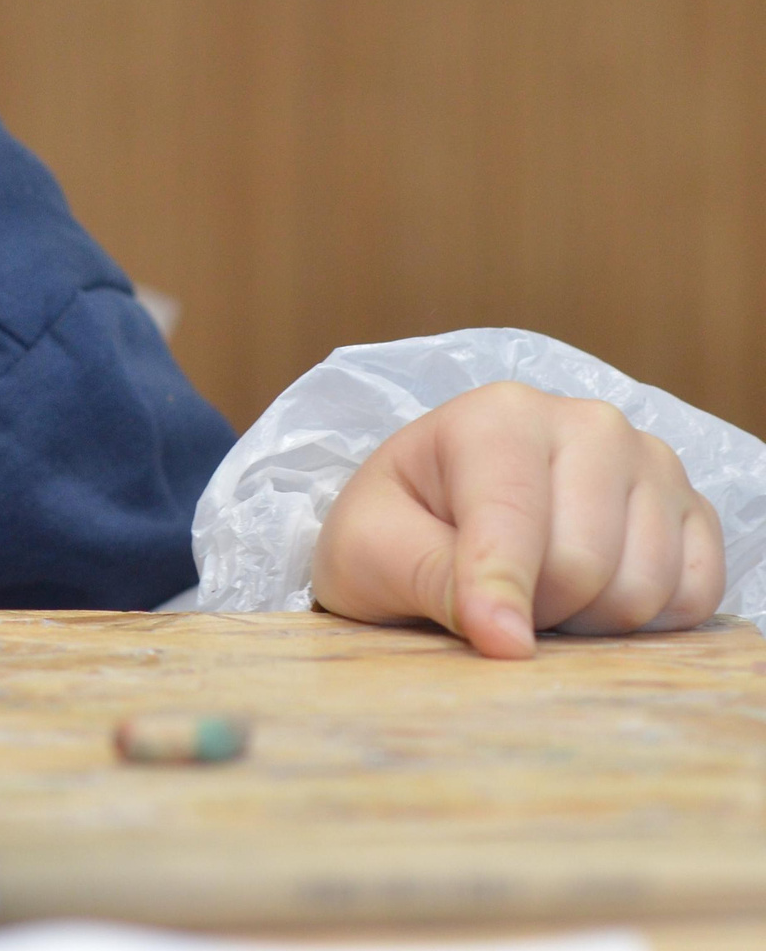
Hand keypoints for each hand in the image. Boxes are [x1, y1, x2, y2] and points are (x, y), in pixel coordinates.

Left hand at [311, 380, 723, 658]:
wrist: (431, 524)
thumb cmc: (390, 533)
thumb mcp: (365, 551)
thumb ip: (426, 578)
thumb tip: (508, 638)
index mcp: (498, 417)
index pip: (515, 520)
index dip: (499, 594)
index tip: (492, 642)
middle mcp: (588, 424)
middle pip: (585, 564)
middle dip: (533, 607)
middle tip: (490, 597)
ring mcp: (651, 463)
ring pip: (643, 588)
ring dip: (584, 619)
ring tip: (535, 590)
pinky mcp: (694, 510)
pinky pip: (692, 598)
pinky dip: (641, 623)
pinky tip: (589, 597)